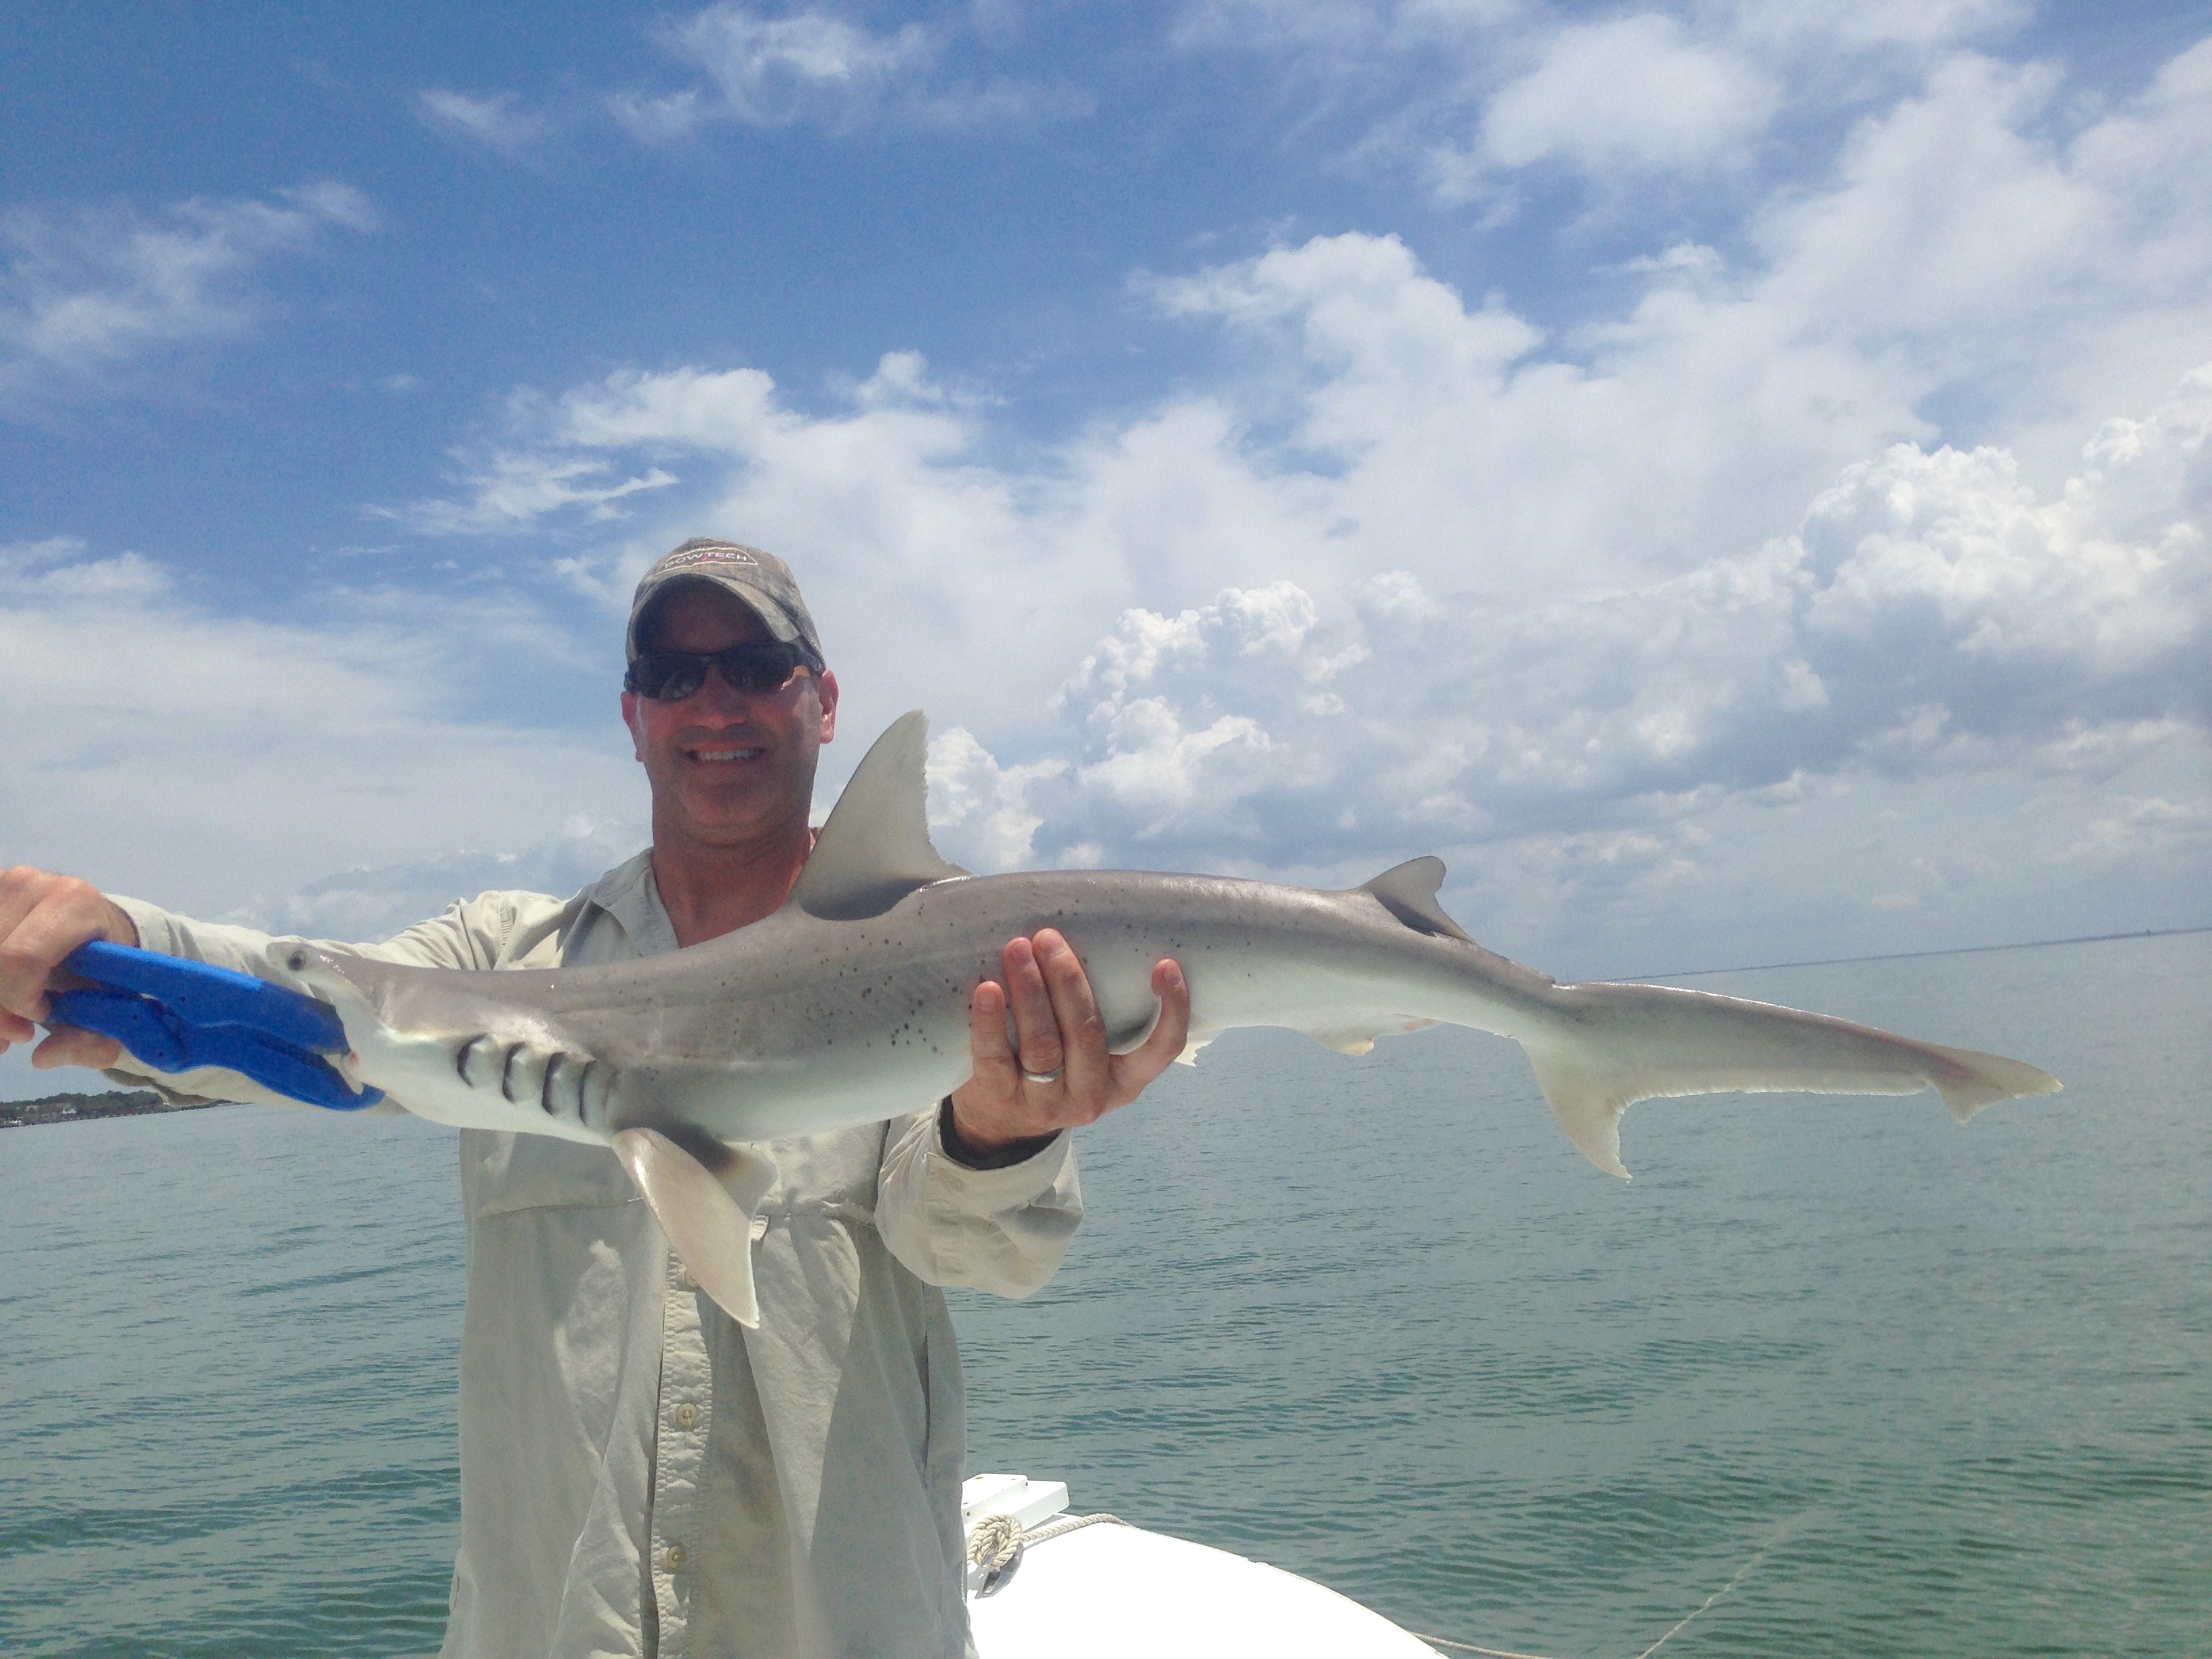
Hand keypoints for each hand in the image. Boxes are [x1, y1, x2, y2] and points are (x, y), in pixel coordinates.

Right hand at [0, 865, 139, 1070]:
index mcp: (74, 901)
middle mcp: (31, 883)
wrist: (98, 929)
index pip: (21, 959)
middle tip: (18, 1033)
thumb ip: (89, 1039)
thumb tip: (43, 1057)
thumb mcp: (112, 1005)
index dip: (21, 1000)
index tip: (42, 1016)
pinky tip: (0, 1003)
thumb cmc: (105, 968)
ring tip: (6, 1024)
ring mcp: (1, 883)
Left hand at [948, 928, 1189, 1154]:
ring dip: (1030, 990)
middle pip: (1087, 1034)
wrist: (999, 1125)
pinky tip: (987, 989)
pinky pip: (996, 1058)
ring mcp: (1046, 1103)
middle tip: (1048, 938)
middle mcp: (1091, 1094)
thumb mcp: (1088, 1054)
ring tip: (1017, 950)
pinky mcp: (1002, 1101)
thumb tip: (1097, 928)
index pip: (1163, 1049)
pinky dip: (990, 1021)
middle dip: (1069, 980)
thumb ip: (1097, 1013)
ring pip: (1043, 1043)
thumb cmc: (1054, 1066)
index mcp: (1126, 1080)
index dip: (1173, 1009)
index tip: (1165, 963)